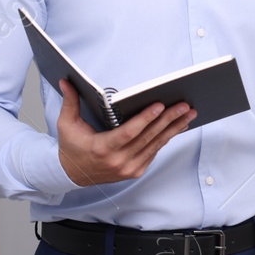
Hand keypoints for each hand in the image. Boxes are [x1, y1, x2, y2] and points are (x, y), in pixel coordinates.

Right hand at [55, 79, 195, 186]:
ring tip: (188, 113)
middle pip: (148, 137)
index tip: (159, 105)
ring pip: (156, 145)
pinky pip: (155, 151)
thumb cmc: (72, 147)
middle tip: (184, 105)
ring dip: (174, 128)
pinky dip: (167, 138)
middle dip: (168, 119)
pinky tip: (178, 126)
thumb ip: (70, 102)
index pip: (129, 132)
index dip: (145, 119)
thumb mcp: (67, 124)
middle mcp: (118, 161)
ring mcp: (129, 168)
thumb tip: (66, 80)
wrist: (74, 174)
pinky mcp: (136, 171)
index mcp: (102, 149)